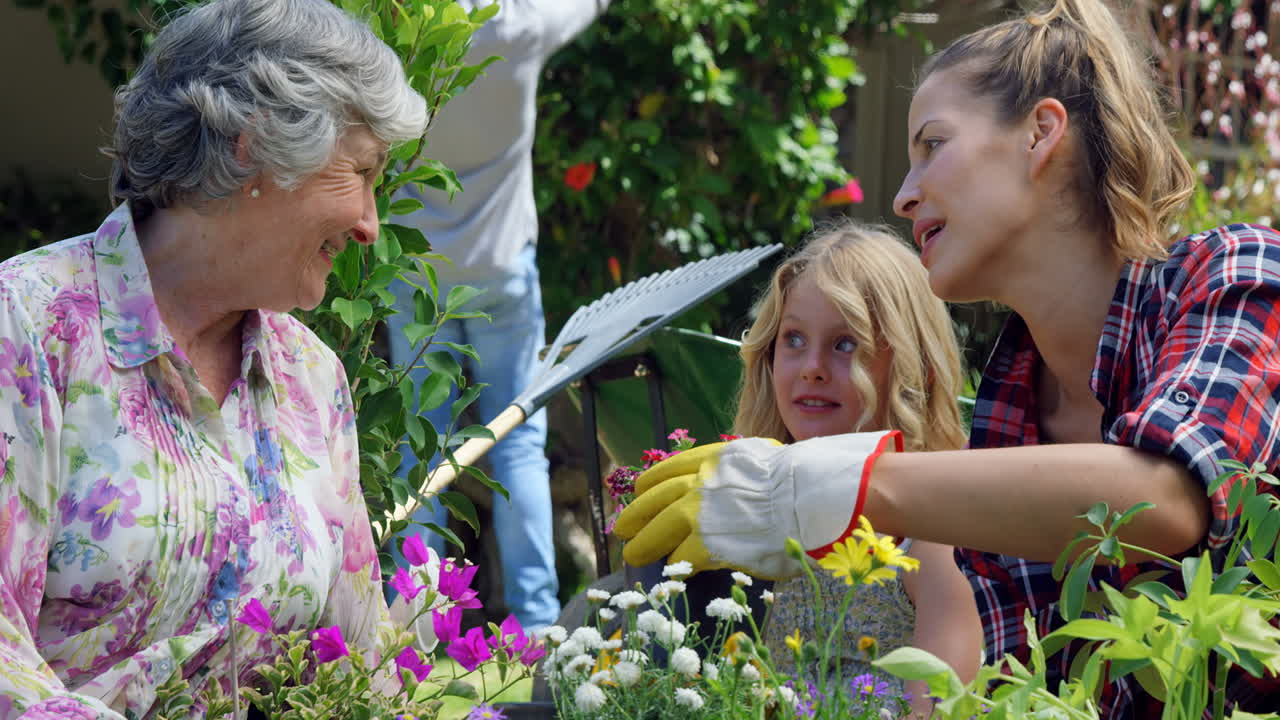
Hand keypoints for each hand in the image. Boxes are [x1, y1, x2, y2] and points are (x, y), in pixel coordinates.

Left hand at [612, 432, 901, 578]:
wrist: (809, 498)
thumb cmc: (800, 482)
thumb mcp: (762, 458)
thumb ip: (740, 469)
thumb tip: (740, 478)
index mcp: (715, 458)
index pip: (670, 468)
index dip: (651, 482)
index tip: (641, 488)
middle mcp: (700, 481)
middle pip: (655, 497)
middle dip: (636, 512)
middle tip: (623, 526)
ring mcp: (700, 512)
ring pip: (659, 528)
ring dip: (644, 542)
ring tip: (633, 553)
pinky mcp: (706, 543)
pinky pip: (681, 556)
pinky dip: (676, 563)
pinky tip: (671, 570)